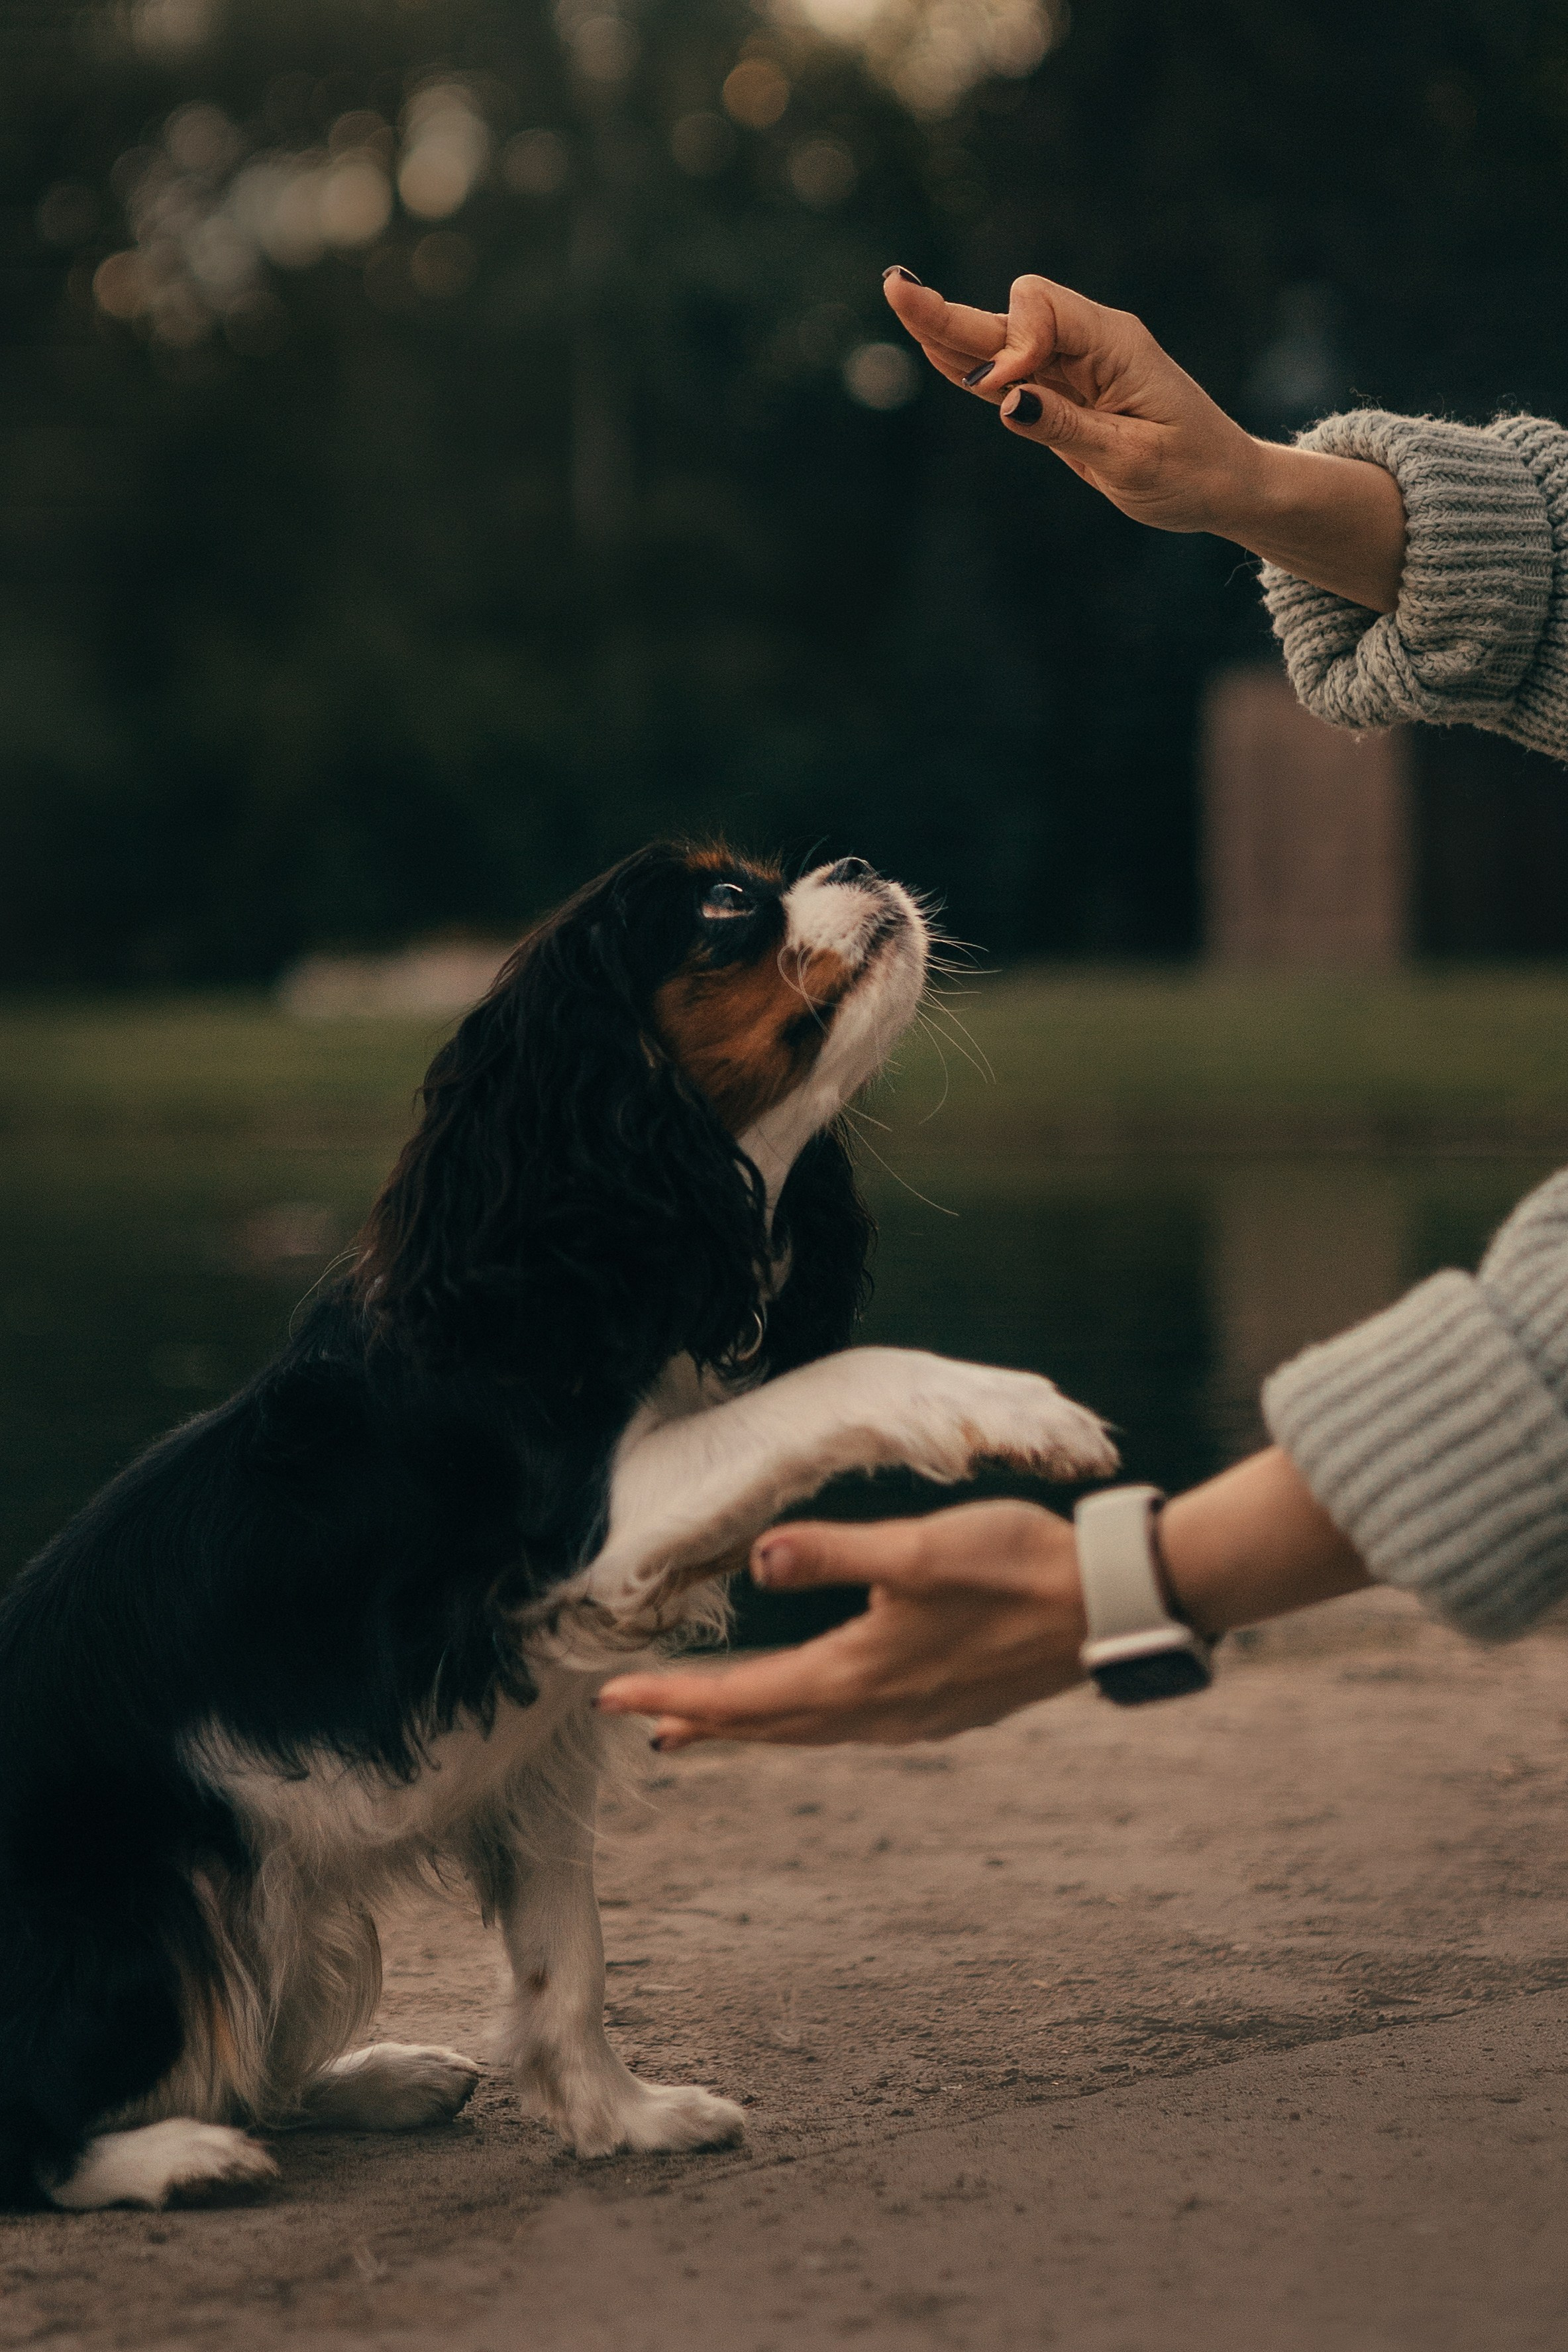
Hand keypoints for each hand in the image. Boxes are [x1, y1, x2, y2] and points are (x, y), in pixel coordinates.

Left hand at [594, 1498, 1087, 1749]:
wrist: (1107, 1608)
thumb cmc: (1017, 1565)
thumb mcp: (920, 1548)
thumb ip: (836, 1554)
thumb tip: (760, 1560)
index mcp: (860, 1676)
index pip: (744, 1697)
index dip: (676, 1696)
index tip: (614, 1698)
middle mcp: (878, 1711)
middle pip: (767, 1726)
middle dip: (699, 1719)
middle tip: (639, 1720)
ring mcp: (911, 1717)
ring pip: (806, 1731)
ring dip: (749, 1725)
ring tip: (699, 1725)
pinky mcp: (939, 1709)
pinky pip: (846, 1727)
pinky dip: (801, 1722)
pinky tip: (804, 1711)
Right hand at [882, 268, 1405, 611]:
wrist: (1225, 483)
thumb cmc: (1190, 472)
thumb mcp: (1132, 459)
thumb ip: (1066, 427)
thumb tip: (1005, 399)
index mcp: (1114, 343)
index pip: (1040, 309)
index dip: (1011, 345)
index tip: (1005, 397)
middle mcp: (1090, 342)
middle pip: (1009, 314)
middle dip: (953, 311)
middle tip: (896, 289)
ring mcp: (1074, 365)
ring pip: (1001, 341)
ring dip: (951, 330)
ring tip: (900, 300)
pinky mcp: (1063, 392)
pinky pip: (1009, 372)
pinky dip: (971, 365)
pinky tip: (931, 347)